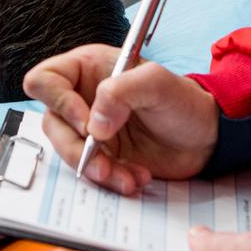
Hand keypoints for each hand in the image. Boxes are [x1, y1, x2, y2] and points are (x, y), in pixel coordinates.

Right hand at [23, 45, 218, 193]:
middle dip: (76, 148)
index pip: (45, 80)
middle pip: (51, 123)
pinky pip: (89, 173)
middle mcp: (81, 99)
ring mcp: (89, 130)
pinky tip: (136, 177)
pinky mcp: (101, 156)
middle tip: (104, 157)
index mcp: (87, 69)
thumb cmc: (182, 100)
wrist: (204, 138)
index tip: (87, 123)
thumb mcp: (156, 83)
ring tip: (129, 175)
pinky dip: (111, 181)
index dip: (58, 102)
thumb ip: (122, 91)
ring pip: (67, 153)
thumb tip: (93, 124)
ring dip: (95, 169)